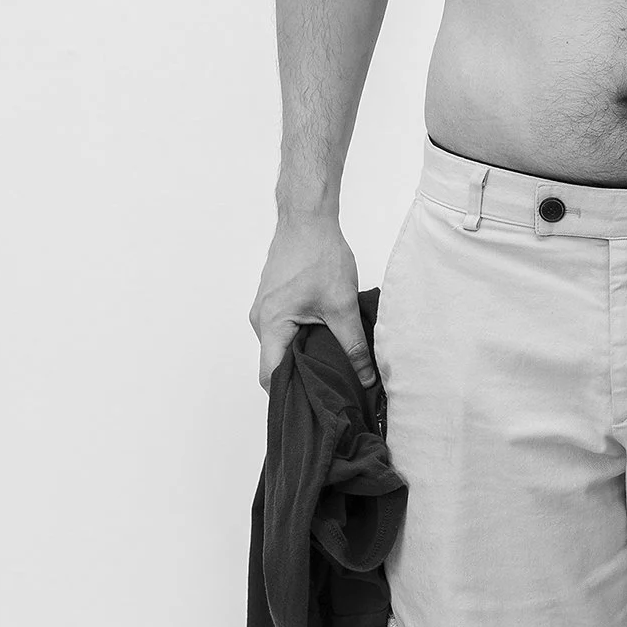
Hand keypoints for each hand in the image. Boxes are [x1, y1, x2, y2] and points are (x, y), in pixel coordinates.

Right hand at [251, 212, 371, 390]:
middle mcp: (260, 321)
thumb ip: (353, 345)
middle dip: (300, 379)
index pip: (270, 375)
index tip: (312, 407)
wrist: (307, 219)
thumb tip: (366, 377)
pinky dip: (301, 341)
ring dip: (302, 358)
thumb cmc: (319, 255)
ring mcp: (264, 310)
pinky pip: (283, 331)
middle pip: (275, 363)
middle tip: (328, 392)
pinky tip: (324, 344)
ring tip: (331, 370)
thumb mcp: (342, 305)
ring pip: (281, 347)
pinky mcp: (274, 302)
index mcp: (270, 325)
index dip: (289, 395)